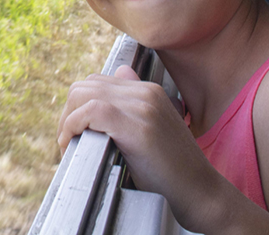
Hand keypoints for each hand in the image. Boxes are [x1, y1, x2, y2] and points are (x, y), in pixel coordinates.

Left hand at [56, 65, 223, 226]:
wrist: (200, 194)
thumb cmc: (173, 171)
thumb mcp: (152, 131)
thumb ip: (133, 105)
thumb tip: (121, 74)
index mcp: (149, 91)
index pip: (97, 83)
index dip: (77, 107)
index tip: (74, 133)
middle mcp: (146, 92)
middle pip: (86, 86)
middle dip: (68, 112)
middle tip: (68, 140)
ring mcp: (144, 107)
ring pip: (84, 94)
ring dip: (67, 120)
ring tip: (69, 145)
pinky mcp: (138, 126)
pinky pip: (91, 112)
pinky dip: (73, 126)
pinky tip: (72, 145)